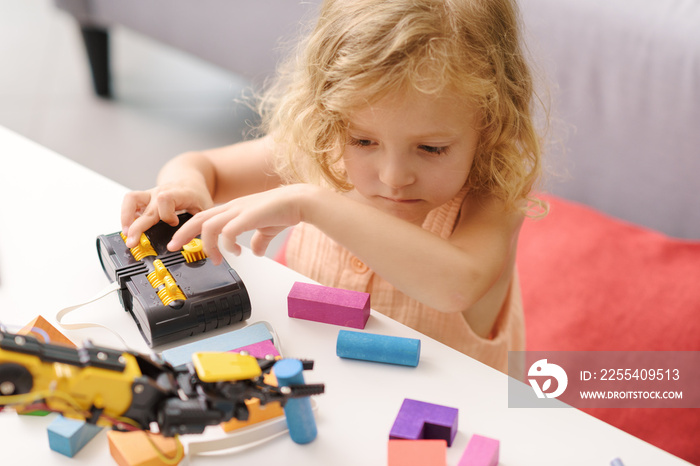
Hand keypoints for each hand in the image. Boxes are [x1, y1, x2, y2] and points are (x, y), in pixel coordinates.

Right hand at [121, 184, 213, 247]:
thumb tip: (197, 245)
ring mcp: (151, 194)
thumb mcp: (205, 210)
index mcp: (179, 194)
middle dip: (137, 227)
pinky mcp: (144, 198)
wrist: (190, 181)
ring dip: (126, 217)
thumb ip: (200, 225)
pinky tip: (129, 228)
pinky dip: (126, 215)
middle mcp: (162, 192)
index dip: (167, 215)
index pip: (166, 199)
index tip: (173, 223)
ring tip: (126, 233)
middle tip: (132, 242)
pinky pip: (129, 202)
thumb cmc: (197, 195)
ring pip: (131, 199)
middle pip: (146, 208)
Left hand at [167, 185, 312, 262]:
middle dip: (182, 233)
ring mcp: (239, 211)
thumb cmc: (284, 210)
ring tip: (215, 259)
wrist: (299, 201)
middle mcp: (232, 208)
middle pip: (198, 218)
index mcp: (233, 209)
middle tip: (173, 247)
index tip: (180, 242)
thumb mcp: (267, 229)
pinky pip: (228, 231)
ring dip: (207, 245)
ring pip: (209, 225)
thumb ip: (258, 240)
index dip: (188, 229)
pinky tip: (237, 252)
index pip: (203, 217)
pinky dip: (228, 244)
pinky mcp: (248, 216)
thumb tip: (255, 252)